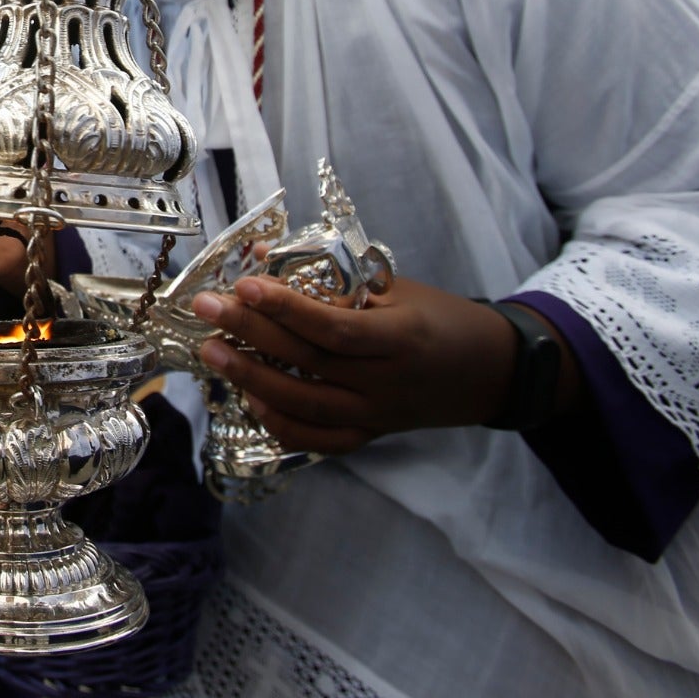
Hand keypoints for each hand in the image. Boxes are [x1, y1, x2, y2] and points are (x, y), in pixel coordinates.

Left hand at [189, 275, 552, 454]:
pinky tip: (249, 400)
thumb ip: (334, 281)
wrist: (491, 372)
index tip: (244, 285)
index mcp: (400, 339)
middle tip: (206, 309)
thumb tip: (263, 258)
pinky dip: (281, 424)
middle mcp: (385, 384)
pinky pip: (318, 439)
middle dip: (251, 334)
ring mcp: (376, 416)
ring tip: (213, 352)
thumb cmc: (443, 319)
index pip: (334, 328)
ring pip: (306, 406)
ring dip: (253, 380)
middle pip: (309, 363)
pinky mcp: (370, 436)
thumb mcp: (398, 289)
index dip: (287, 309)